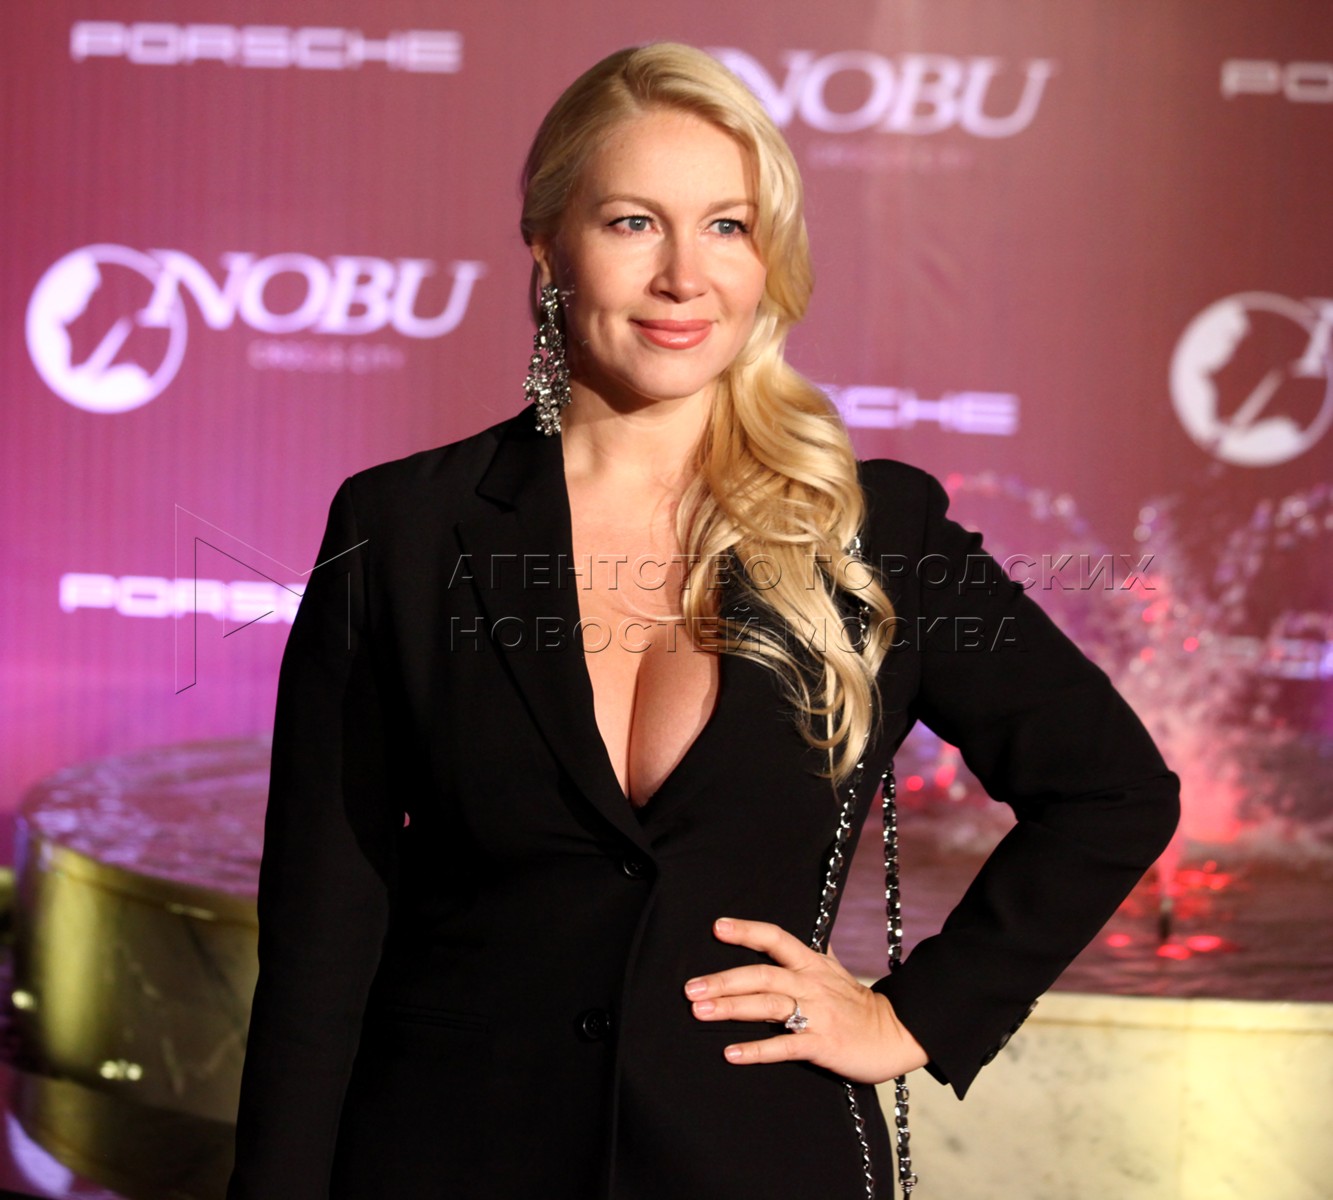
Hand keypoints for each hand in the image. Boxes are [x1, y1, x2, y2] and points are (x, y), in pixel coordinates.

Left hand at [684, 917, 928, 1084]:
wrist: (895, 1034)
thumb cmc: (858, 1004)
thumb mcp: (835, 970)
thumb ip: (813, 952)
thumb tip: (798, 930)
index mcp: (811, 963)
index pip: (776, 938)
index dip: (747, 931)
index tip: (717, 927)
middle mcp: (810, 984)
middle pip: (762, 974)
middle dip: (724, 979)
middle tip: (690, 987)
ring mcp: (816, 1014)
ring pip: (768, 1006)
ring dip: (731, 1008)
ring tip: (699, 1012)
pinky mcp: (822, 1045)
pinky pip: (784, 1046)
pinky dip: (756, 1050)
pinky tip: (731, 1053)